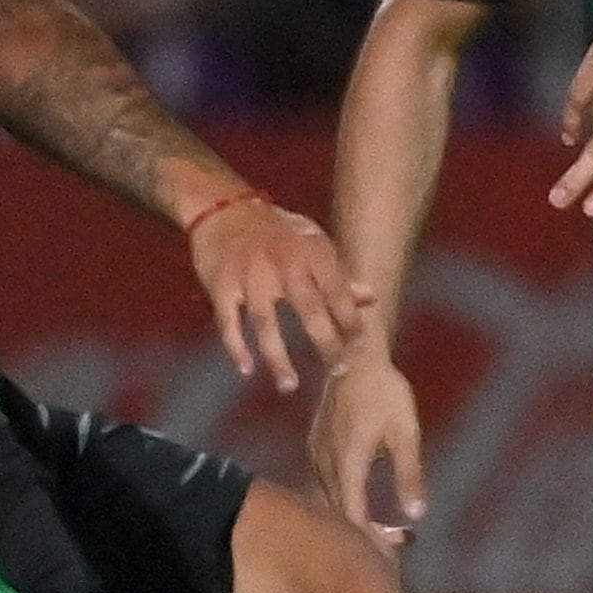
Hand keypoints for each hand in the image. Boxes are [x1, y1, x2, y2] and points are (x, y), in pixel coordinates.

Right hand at [191, 200, 373, 393]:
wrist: (223, 207)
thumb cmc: (276, 231)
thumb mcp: (311, 242)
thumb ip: (339, 273)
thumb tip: (371, 297)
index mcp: (310, 252)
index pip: (338, 291)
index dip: (351, 321)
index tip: (361, 348)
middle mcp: (282, 264)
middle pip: (308, 309)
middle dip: (326, 342)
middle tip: (338, 371)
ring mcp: (249, 275)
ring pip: (265, 322)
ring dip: (277, 356)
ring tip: (289, 386)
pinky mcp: (221, 285)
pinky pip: (228, 321)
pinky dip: (236, 347)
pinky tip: (246, 370)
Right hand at [311, 350, 428, 546]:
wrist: (355, 357)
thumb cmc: (386, 393)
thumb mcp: (406, 433)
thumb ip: (410, 475)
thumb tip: (416, 515)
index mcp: (347, 465)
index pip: (354, 518)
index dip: (370, 543)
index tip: (390, 560)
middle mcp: (325, 465)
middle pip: (339, 515)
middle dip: (362, 537)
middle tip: (390, 554)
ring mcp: (316, 457)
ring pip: (329, 502)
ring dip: (350, 521)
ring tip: (377, 538)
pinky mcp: (315, 449)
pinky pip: (324, 487)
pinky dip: (341, 503)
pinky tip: (357, 510)